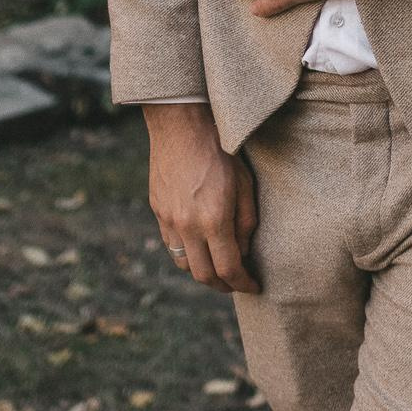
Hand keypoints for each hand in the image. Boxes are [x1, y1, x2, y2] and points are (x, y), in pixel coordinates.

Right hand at [144, 102, 259, 292]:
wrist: (181, 124)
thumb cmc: (220, 150)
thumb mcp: (245, 184)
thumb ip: (246, 222)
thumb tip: (243, 251)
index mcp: (214, 220)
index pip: (229, 269)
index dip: (244, 284)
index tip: (253, 286)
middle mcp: (187, 226)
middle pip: (204, 276)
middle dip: (223, 286)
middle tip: (237, 283)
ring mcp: (168, 220)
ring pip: (184, 264)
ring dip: (202, 272)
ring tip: (218, 266)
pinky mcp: (158, 211)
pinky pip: (171, 245)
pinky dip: (186, 253)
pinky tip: (199, 245)